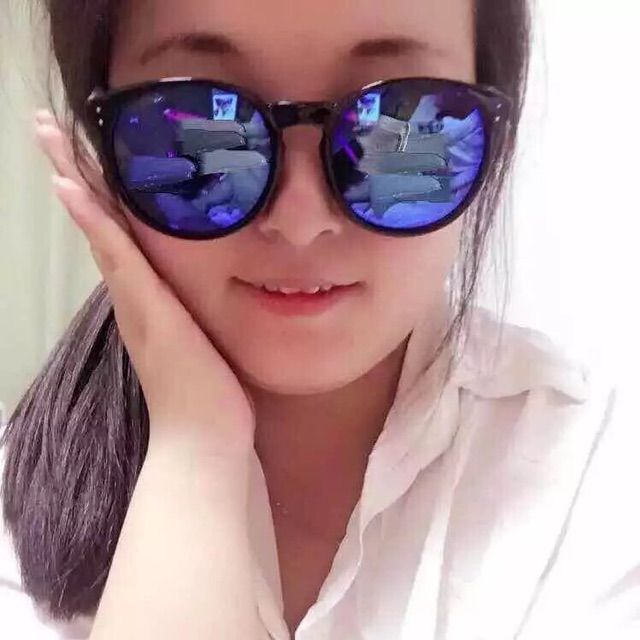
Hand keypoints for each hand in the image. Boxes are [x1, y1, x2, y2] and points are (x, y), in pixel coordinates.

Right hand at [33, 110, 255, 458]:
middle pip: (97, 219)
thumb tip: (201, 292)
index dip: (97, 193)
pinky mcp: (147, 307)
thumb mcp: (201, 337)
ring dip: (74, 179)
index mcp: (147, 295)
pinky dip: (93, 220)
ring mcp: (135, 298)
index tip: (80, 154)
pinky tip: (72, 187)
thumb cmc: (207, 392)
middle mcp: (133, 292)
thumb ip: (191, 312)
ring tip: (49, 137)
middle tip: (45, 127)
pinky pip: (116, 254)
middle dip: (73, 171)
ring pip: (100, 227)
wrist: (204, 437)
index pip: (116, 232)